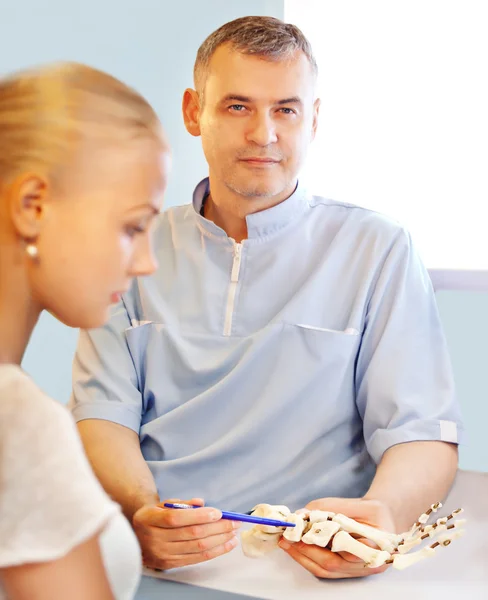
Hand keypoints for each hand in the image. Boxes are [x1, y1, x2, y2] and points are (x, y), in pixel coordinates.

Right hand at [133, 497, 240, 569]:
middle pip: (191, 534)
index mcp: (150, 519)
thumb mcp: (163, 504)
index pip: (177, 518)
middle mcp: (155, 538)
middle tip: (234, 522)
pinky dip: (215, 551)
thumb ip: (182, 503)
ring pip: (197, 547)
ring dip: (220, 540)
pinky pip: (196, 558)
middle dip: (217, 527)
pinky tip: (226, 544)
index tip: (218, 512)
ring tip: (234, 533)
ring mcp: (162, 554)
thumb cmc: (155, 516)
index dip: (199, 516)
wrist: (137, 537)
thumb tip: (201, 503)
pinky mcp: (170, 564)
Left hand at [278, 497, 395, 578]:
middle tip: (287, 537)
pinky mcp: (347, 573)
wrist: (383, 521)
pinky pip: (325, 570)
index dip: (326, 544)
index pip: (350, 550)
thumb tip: (302, 515)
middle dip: (306, 550)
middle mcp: (368, 564)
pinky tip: (295, 548)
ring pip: (326, 570)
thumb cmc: (371, 512)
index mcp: (378, 546)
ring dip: (303, 556)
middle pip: (333, 563)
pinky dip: (308, 559)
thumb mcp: (356, 504)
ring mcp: (357, 572)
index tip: (305, 534)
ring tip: (286, 542)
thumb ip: (330, 509)